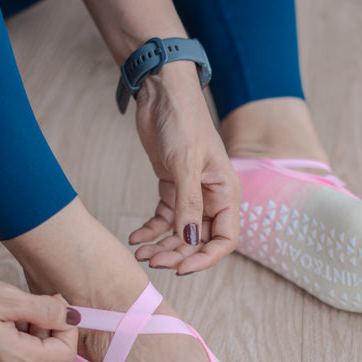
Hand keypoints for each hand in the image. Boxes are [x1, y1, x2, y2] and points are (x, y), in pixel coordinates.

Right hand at [0, 270, 78, 361]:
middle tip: (46, 310)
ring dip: (41, 338)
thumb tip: (71, 315)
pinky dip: (23, 340)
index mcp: (13, 357)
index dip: (69, 329)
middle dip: (59, 337)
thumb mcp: (5, 297)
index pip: (66, 356)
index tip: (58, 307)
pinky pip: (15, 360)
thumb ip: (44, 309)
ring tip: (22, 311)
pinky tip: (8, 318)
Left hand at [129, 62, 239, 274]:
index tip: (180, 268)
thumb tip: (190, 241)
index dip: (205, 259)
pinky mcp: (171, 187)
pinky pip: (163, 218)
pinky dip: (151, 230)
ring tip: (140, 253)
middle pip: (199, 240)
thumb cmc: (183, 121)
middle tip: (152, 262)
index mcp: (225, 193)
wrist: (162, 93)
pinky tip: (136, 237)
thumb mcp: (185, 164)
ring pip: (180, 233)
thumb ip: (188, 205)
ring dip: (162, 245)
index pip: (225, 239)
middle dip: (178, 254)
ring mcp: (191, 194)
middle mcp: (211, 197)